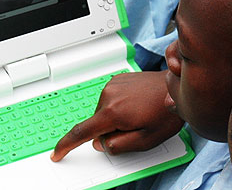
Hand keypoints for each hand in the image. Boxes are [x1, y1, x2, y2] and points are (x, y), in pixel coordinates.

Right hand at [51, 71, 183, 161]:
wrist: (175, 88)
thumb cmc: (165, 112)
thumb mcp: (145, 140)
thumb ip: (118, 145)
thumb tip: (100, 143)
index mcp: (113, 112)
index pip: (82, 132)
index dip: (66, 145)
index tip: (57, 153)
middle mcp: (108, 95)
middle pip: (96, 123)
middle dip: (108, 131)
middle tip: (133, 128)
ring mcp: (112, 85)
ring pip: (103, 111)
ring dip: (114, 117)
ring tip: (137, 113)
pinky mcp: (117, 79)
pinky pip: (109, 99)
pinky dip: (117, 106)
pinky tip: (135, 104)